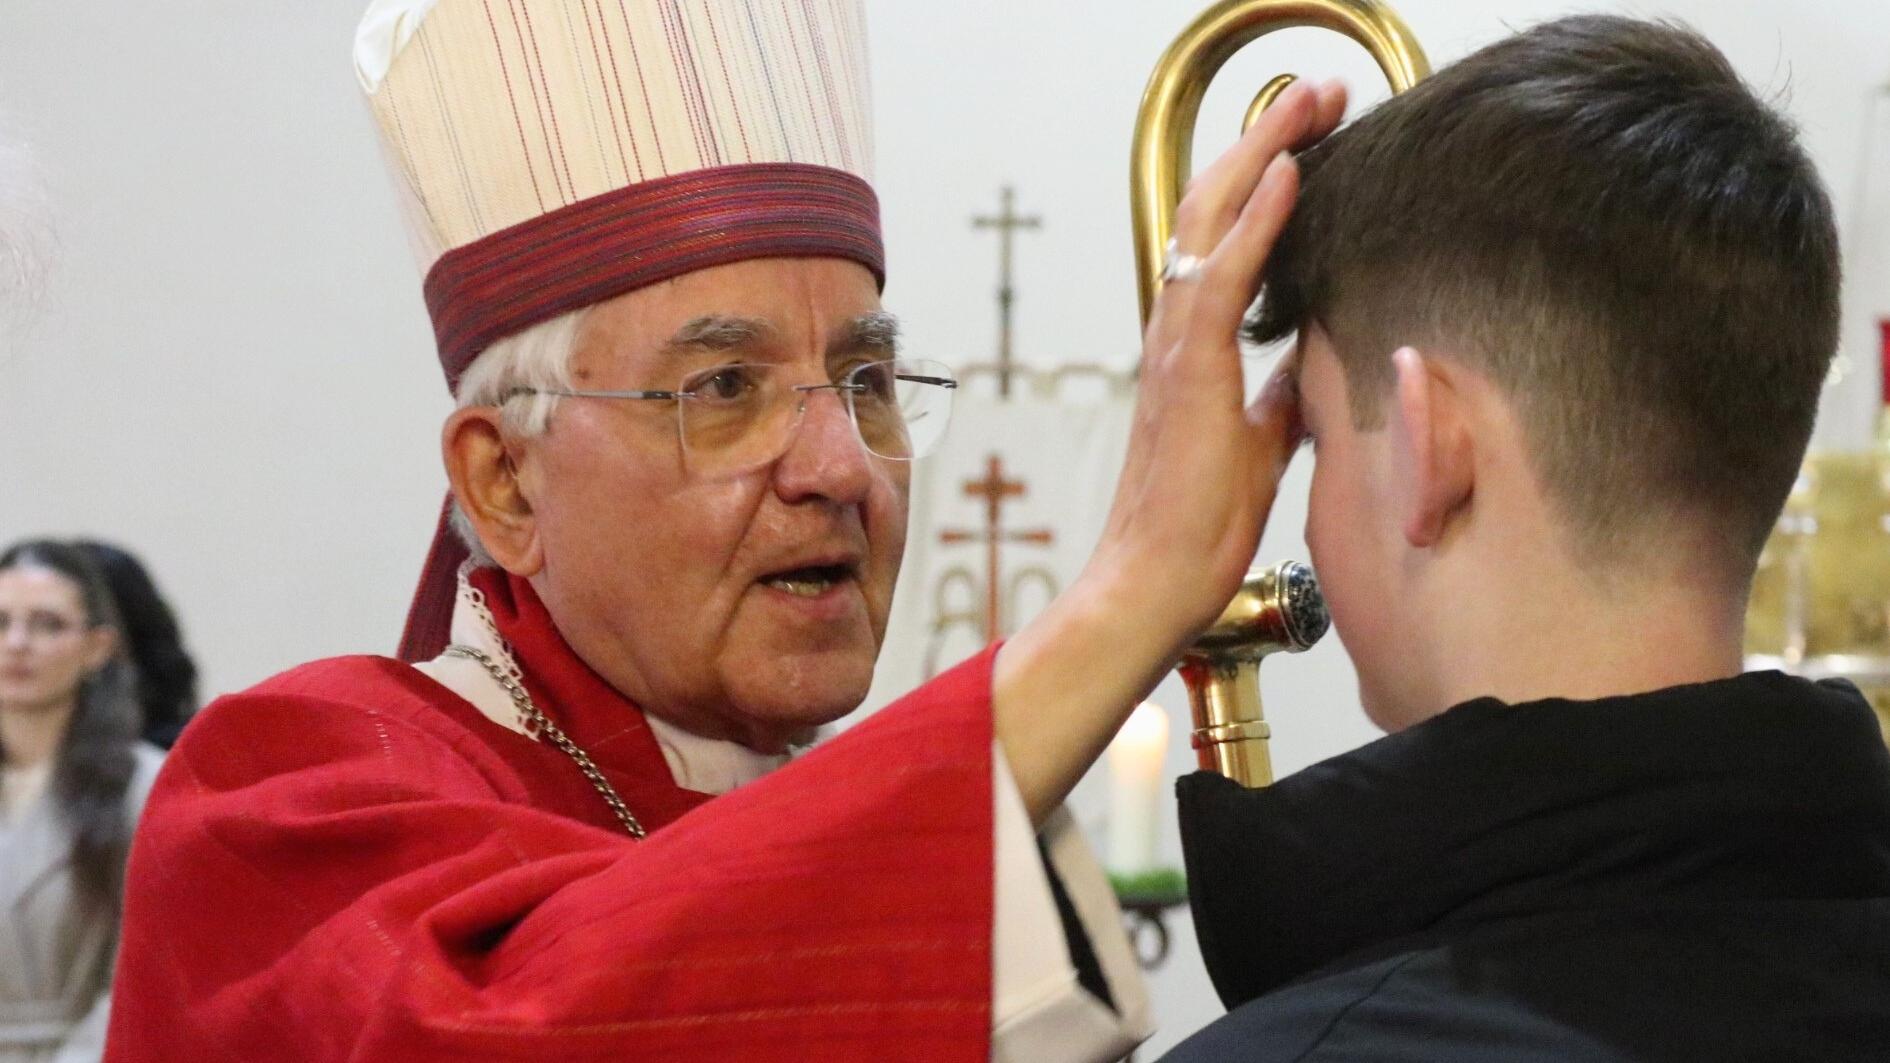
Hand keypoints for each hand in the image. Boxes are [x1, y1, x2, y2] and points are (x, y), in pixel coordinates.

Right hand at [994, 79, 1347, 822]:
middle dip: (1265, 140)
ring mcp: (1176, 345)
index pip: (1225, 238)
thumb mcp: (1260, 441)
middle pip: (1212, 207)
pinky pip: (1224, 274)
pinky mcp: (1191, 370)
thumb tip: (1312, 364)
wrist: (1159, 582)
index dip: (1263, 180)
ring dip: (1264, 153)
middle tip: (1317, 93)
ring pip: (1211, 221)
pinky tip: (1291, 170)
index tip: (1311, 138)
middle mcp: (1175, 330)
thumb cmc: (1199, 525)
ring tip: (1310, 102)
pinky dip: (1257, 217)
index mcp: (1191, 346)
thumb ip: (1279, 394)